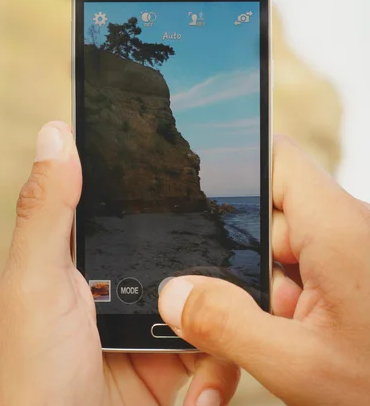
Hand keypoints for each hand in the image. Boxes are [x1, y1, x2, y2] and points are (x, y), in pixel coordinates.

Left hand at [0, 122, 238, 405]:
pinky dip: (218, 366)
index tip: (200, 164)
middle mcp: (118, 285)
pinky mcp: (170, 365)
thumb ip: (47, 212)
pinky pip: (214, 349)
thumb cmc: (26, 381)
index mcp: (83, 257)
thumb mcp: (34, 286)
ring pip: (206, 298)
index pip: (127, 205)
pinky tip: (198, 391)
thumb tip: (55, 134)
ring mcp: (147, 326)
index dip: (162, 187)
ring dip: (221, 315)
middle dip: (209, 255)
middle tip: (237, 256)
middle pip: (179, 249)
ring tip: (221, 335)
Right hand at [159, 135, 369, 405]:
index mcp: (337, 227)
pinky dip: (290, 300)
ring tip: (279, 334)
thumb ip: (226, 325)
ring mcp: (353, 251)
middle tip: (237, 305)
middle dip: (245, 257)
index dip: (237, 170)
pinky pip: (308, 269)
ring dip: (268, 287)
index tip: (203, 200)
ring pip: (287, 246)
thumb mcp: (299, 366)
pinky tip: (295, 338)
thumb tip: (174, 295)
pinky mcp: (356, 274)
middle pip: (272, 212)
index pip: (278, 160)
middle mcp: (347, 227)